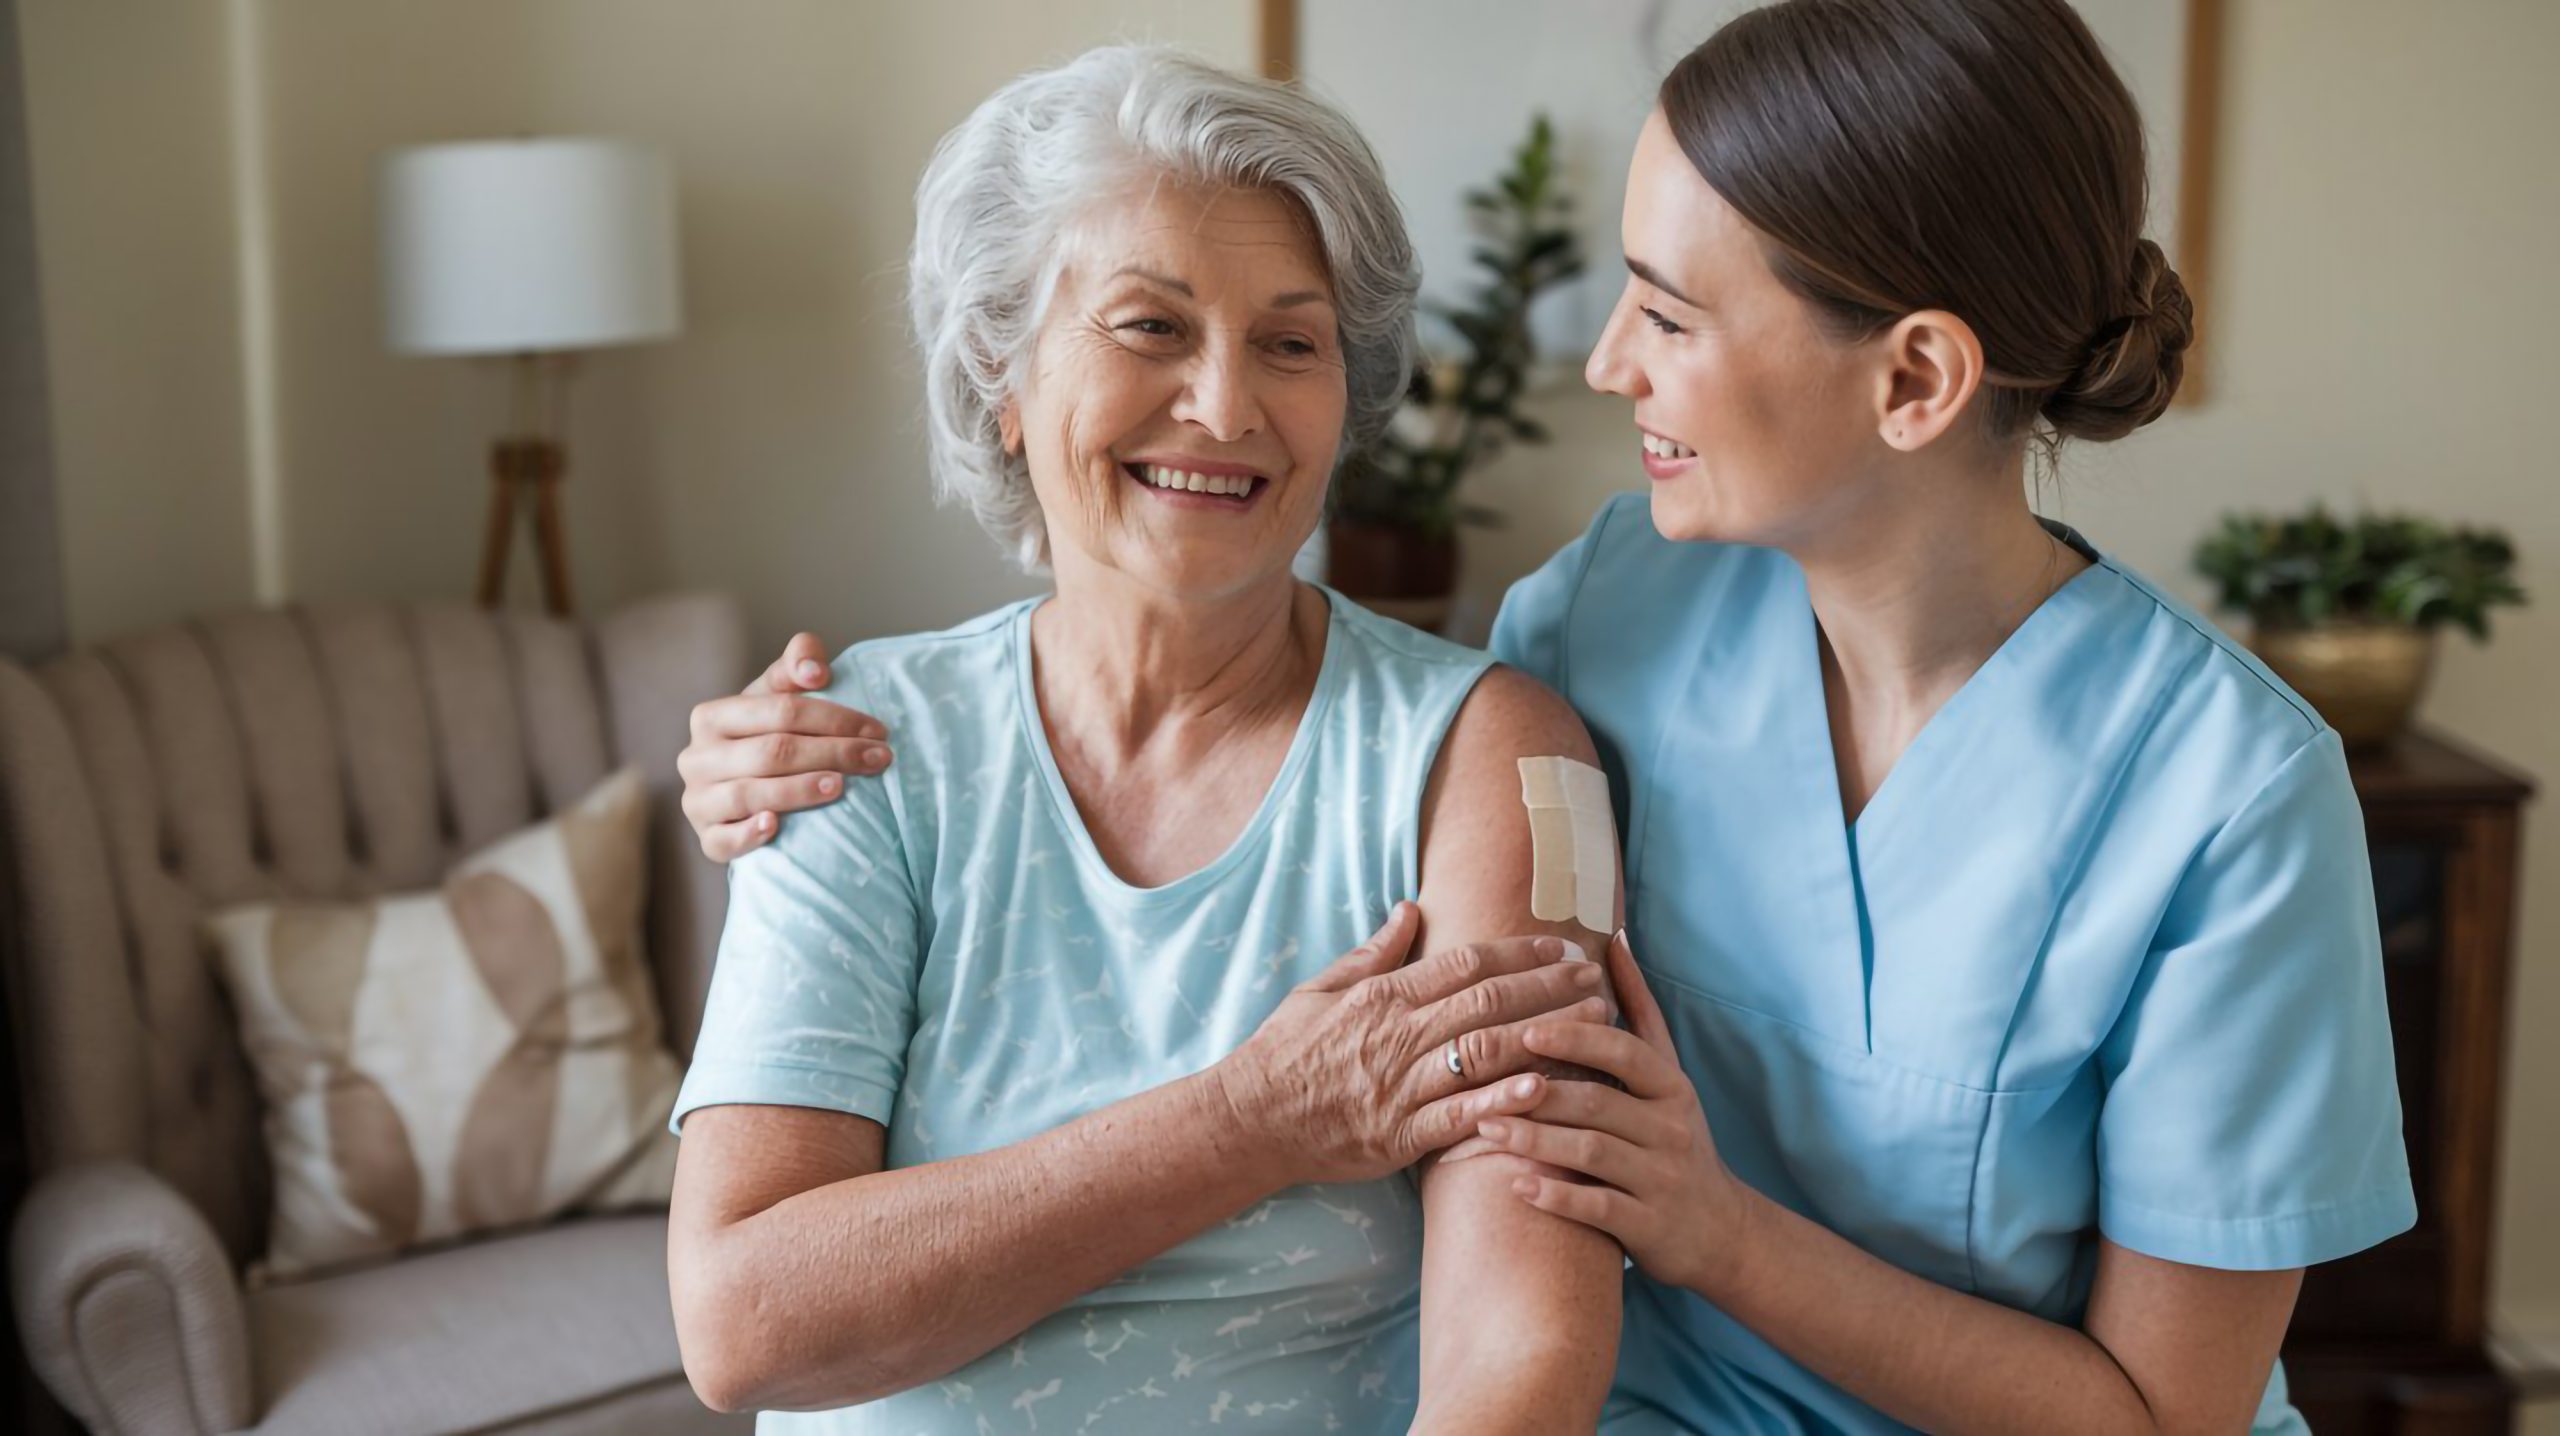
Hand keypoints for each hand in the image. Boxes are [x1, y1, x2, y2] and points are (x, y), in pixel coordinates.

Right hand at [678, 632, 896, 861]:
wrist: (736, 793)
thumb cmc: (764, 737)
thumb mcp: (776, 696)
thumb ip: (796, 665)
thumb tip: (816, 670)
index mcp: (712, 716)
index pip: (781, 711)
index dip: (834, 718)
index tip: (878, 730)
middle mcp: (696, 758)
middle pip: (772, 751)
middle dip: (832, 753)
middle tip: (878, 759)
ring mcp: (698, 802)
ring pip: (749, 793)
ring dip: (799, 790)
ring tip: (842, 787)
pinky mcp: (705, 839)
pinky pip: (722, 840)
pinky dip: (748, 834)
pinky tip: (776, 826)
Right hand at [1210, 904, 1617, 1186]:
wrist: (1251, 1121)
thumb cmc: (1285, 1051)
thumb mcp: (1321, 989)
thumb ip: (1373, 953)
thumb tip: (1412, 909)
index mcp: (1382, 997)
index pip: (1464, 963)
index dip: (1519, 951)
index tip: (1562, 942)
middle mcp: (1396, 1037)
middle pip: (1487, 1003)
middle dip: (1548, 986)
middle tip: (1596, 976)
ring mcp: (1399, 1087)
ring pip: (1483, 1055)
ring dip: (1545, 1036)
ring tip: (1594, 1026)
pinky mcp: (1399, 1136)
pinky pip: (1459, 1117)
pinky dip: (1502, 1102)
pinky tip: (1543, 1088)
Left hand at [1473, 930, 1748, 1294]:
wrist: (1721, 1229)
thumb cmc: (1676, 1139)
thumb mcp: (1668, 1074)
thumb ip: (1640, 1009)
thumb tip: (1614, 937)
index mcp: (1671, 1087)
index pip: (1624, 1052)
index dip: (1577, 1039)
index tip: (1526, 1027)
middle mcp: (1671, 1128)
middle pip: (1599, 1101)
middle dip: (1538, 1090)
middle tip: (1481, 1079)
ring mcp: (1662, 1178)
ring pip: (1593, 1152)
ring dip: (1535, 1139)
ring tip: (1484, 1126)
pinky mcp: (1651, 1225)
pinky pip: (1599, 1208)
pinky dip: (1557, 1195)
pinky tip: (1516, 1186)